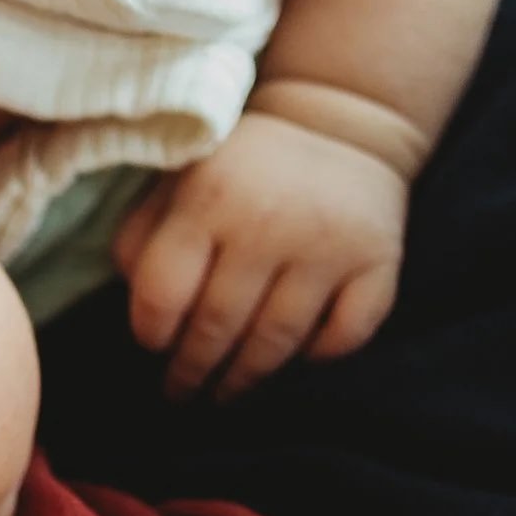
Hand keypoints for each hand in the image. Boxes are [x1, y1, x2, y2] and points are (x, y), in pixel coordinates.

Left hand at [114, 110, 408, 398]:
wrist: (341, 122)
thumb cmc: (244, 167)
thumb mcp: (180, 180)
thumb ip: (144, 236)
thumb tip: (137, 306)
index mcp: (209, 198)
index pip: (163, 293)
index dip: (151, 333)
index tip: (153, 346)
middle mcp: (268, 222)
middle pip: (217, 328)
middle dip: (193, 371)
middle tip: (182, 392)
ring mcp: (328, 244)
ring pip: (277, 342)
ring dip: (246, 377)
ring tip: (226, 391)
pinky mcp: (378, 260)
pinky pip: (345, 335)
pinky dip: (320, 354)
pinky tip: (297, 356)